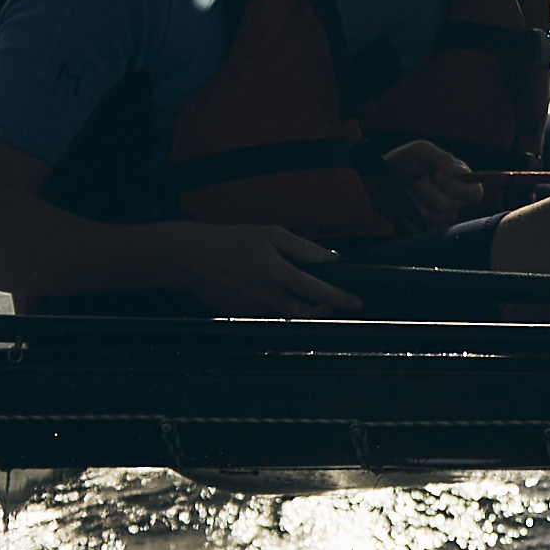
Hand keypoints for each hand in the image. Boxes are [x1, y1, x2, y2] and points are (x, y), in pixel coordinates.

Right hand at [162, 223, 359, 314]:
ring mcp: (256, 309)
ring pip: (287, 313)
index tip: (358, 303)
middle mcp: (270, 296)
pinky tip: (264, 287)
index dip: (341, 299)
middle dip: (324, 310)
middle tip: (331, 303)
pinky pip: (268, 312)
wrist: (192, 258)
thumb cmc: (233, 240)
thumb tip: (331, 258)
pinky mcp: (243, 315)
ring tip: (296, 289)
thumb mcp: (270, 234)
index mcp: (279, 274)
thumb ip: (303, 248)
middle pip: (307, 313)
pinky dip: (275, 303)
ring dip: (298, 305)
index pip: (319, 292)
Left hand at [377, 138, 479, 228]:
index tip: (437, 174)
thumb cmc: (405, 162)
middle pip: (450, 205)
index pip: (475, 192)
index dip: (458, 187)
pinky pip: (420, 230)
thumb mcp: (422, 151)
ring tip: (406, 189)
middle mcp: (453, 203)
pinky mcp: (423, 230)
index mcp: (459, 183)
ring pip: (434, 217)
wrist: (378, 178)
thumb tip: (461, 173)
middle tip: (415, 179)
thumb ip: (443, 158)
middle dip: (427, 190)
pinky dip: (408, 215)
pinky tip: (402, 204)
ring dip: (415, 200)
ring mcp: (438, 219)